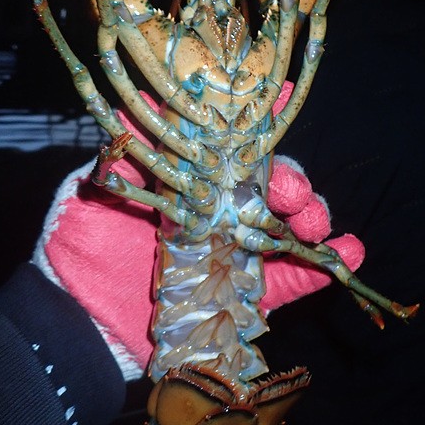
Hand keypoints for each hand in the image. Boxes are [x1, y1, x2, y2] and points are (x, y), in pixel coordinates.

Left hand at [33, 84, 363, 379]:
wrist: (74, 322)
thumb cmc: (80, 252)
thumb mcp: (90, 193)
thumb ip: (120, 156)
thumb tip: (132, 101)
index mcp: (183, 185)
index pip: (230, 154)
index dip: (258, 138)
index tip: (278, 127)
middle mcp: (213, 214)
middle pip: (267, 189)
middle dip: (290, 183)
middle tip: (294, 195)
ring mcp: (232, 253)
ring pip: (286, 228)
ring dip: (312, 218)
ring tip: (319, 224)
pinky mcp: (245, 296)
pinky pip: (292, 279)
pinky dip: (323, 265)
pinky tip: (350, 251)